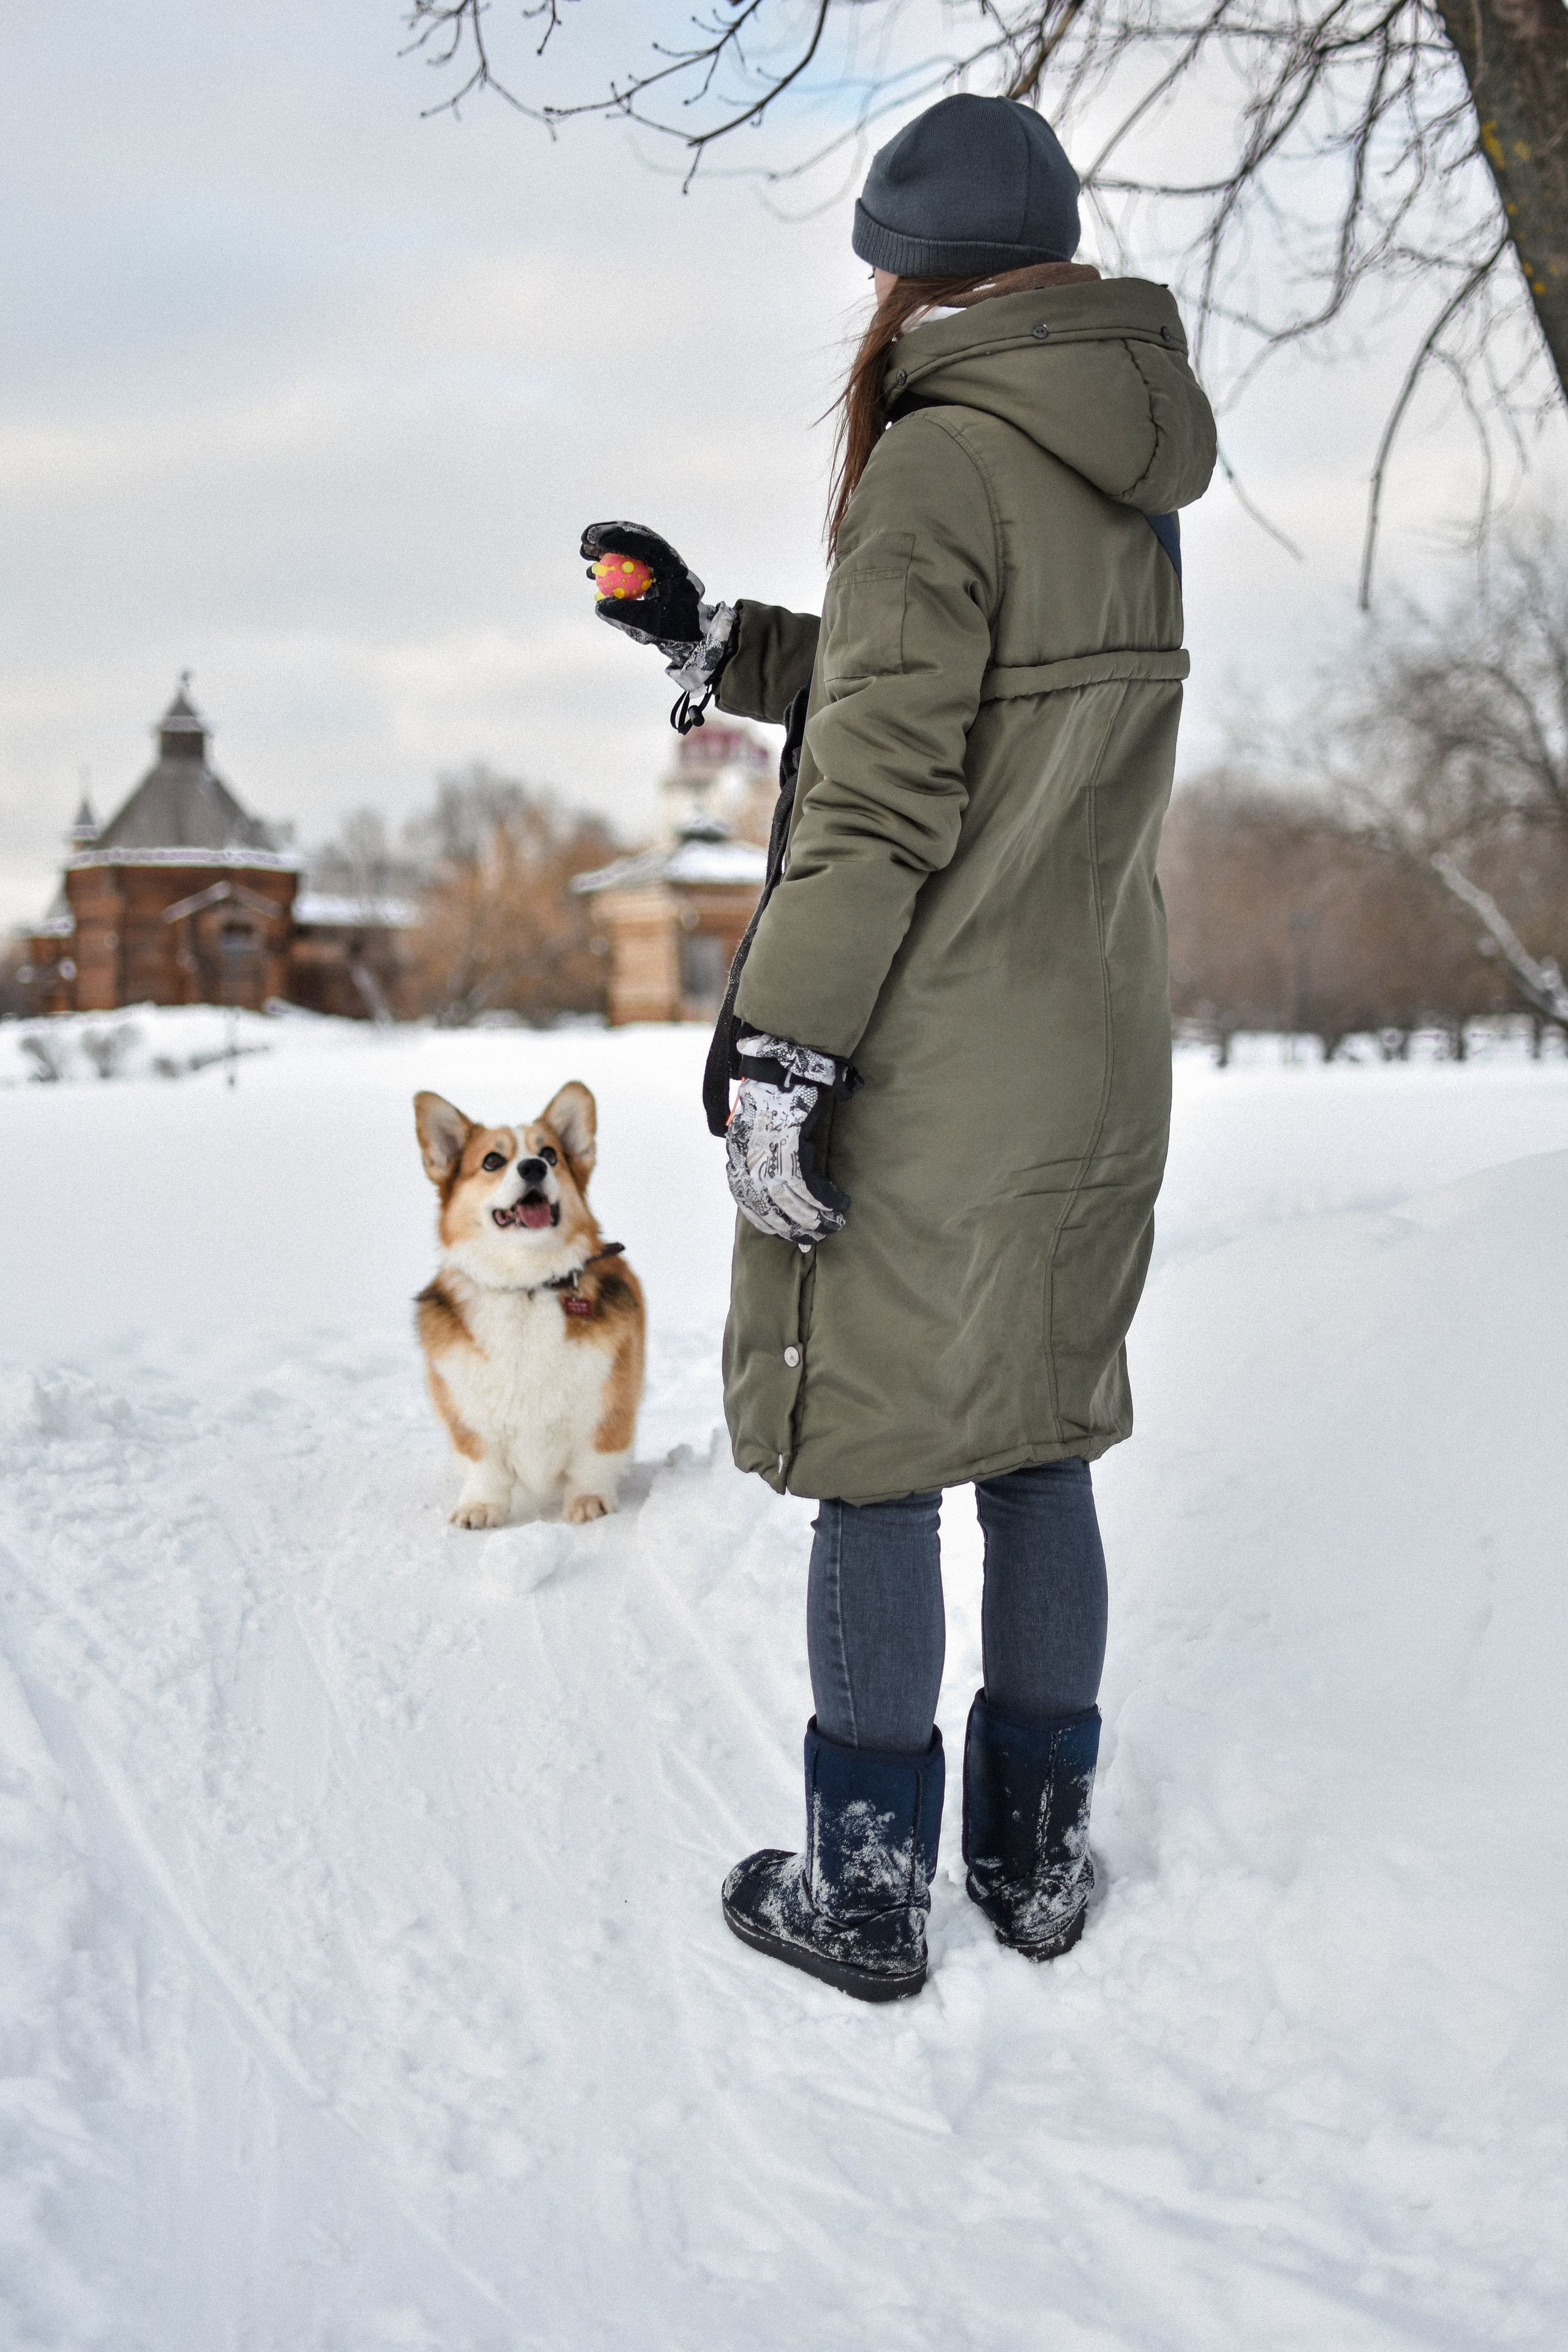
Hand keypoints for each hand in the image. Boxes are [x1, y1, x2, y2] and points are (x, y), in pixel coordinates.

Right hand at [580, 520, 736, 727]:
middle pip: (636, 538)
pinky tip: (592, 570)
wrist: (691, 635)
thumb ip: (627, 615)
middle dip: (609, 535)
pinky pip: (627, 562)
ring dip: (606, 547)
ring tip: (584, 554)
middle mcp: (666, 560)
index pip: (646, 543)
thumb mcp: (652, 627)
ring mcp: (658, 565)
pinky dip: (609, 563)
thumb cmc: (676, 632)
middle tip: (586, 540)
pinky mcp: (649, 572)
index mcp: (673, 567)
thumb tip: (599, 605)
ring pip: (630, 547)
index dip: (621, 539)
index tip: (597, 542)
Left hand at [725, 1034, 853, 1247]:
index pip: (747, 1199)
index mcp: (738, 1148)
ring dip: (812, 1217)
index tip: (787, 1237)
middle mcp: (747, 1152)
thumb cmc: (780, 1084)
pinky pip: (804, 1183)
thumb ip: (766, 1147)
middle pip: (766, 1204)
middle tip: (813, 1240)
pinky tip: (837, 1206)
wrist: (786, 1053)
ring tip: (832, 1225)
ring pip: (786, 1198)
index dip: (768, 1221)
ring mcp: (766, 1147)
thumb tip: (781, 1176)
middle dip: (792, 1226)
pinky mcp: (788, 1140)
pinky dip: (822, 1199)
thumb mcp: (763, 1119)